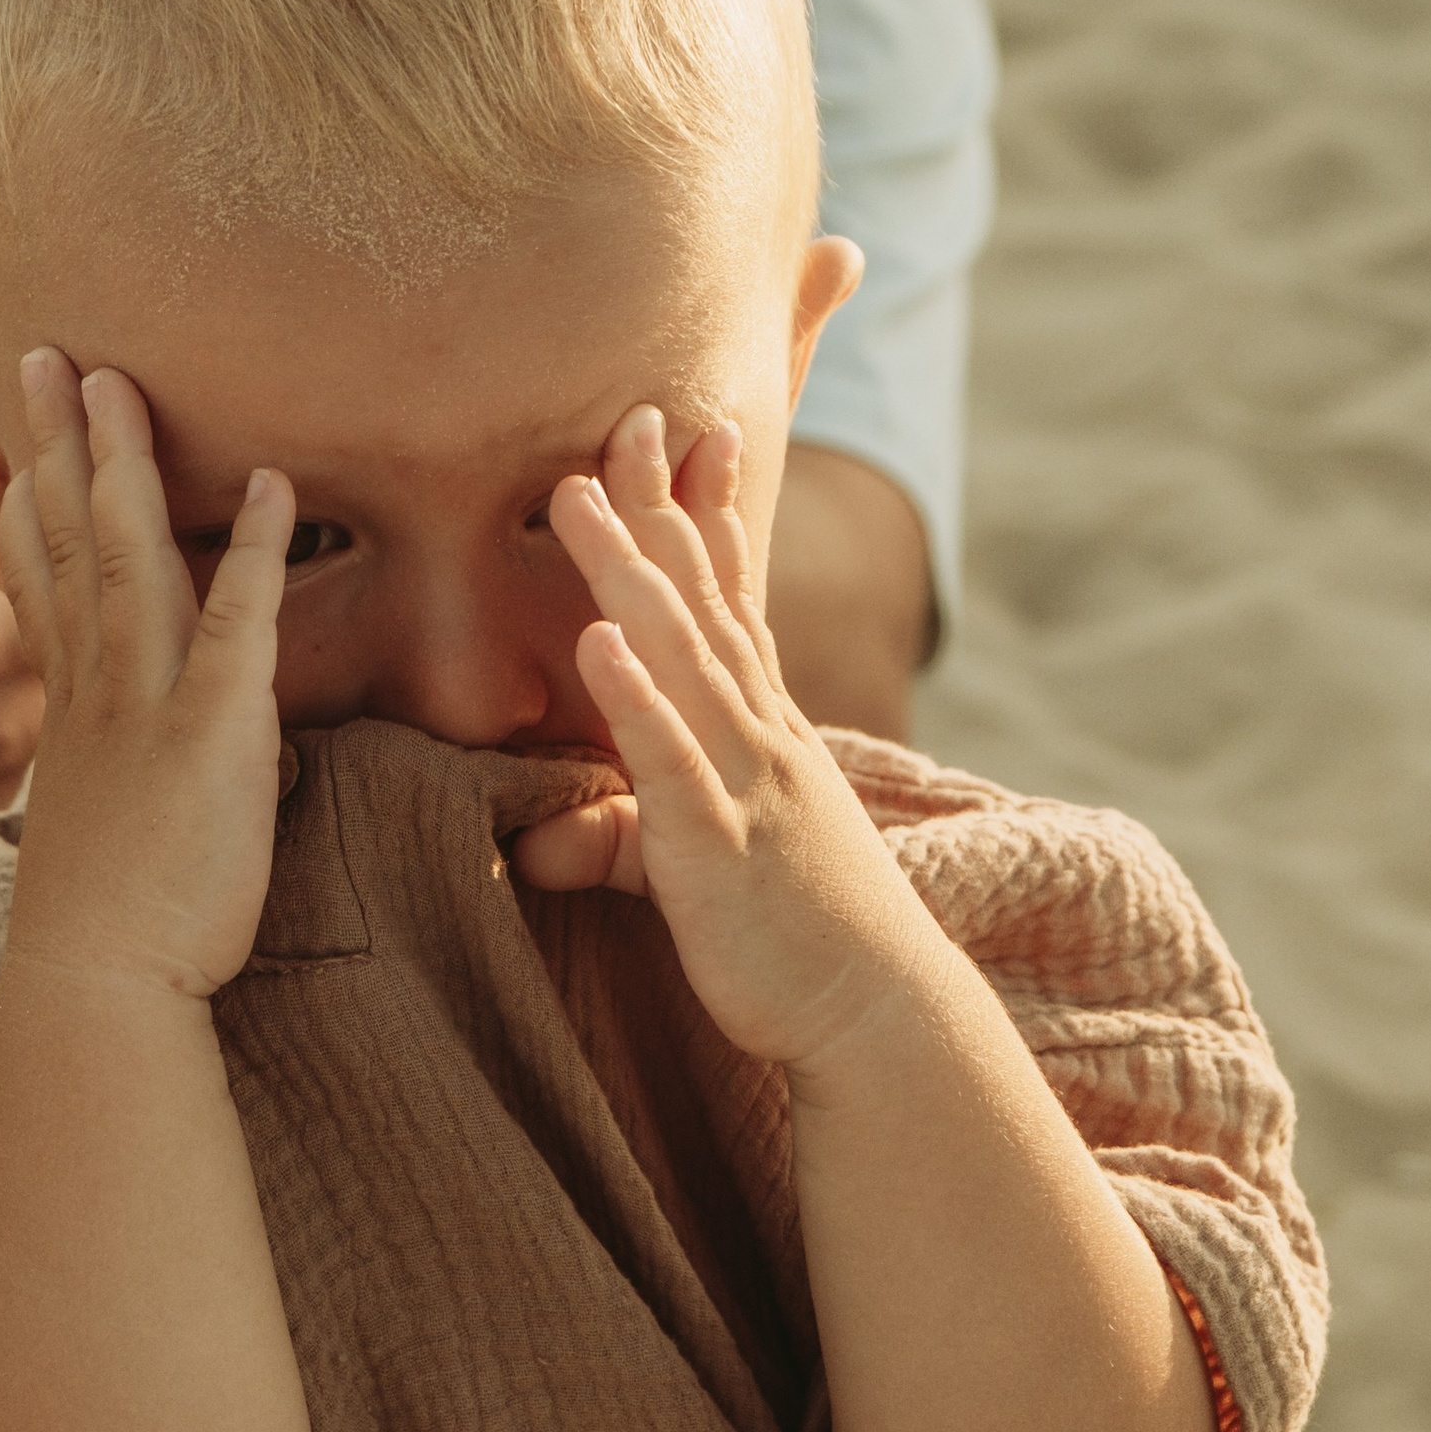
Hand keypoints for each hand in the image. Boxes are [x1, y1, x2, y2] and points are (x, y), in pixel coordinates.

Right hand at [0, 348, 290, 1000]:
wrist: (96, 998)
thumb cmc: (107, 944)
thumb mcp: (98, 840)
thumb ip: (115, 787)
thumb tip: (122, 780)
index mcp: (69, 714)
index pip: (35, 581)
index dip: (17, 497)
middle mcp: (92, 692)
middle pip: (64, 540)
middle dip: (51, 439)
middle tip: (36, 349)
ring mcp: (145, 706)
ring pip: (127, 556)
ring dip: (126, 460)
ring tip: (119, 376)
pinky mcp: (210, 736)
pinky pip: (235, 623)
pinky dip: (251, 549)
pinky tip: (272, 484)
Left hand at [511, 407, 948, 1089]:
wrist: (878, 1017)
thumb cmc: (798, 948)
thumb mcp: (706, 873)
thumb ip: (630, 840)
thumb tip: (552, 843)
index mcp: (765, 733)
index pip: (730, 602)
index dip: (704, 516)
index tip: (688, 431)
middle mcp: (761, 736)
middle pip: (702, 599)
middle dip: (660, 505)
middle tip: (627, 414)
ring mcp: (746, 781)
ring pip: (681, 655)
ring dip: (628, 570)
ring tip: (575, 495)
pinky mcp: (720, 844)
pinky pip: (672, 758)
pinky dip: (635, 694)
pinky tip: (598, 639)